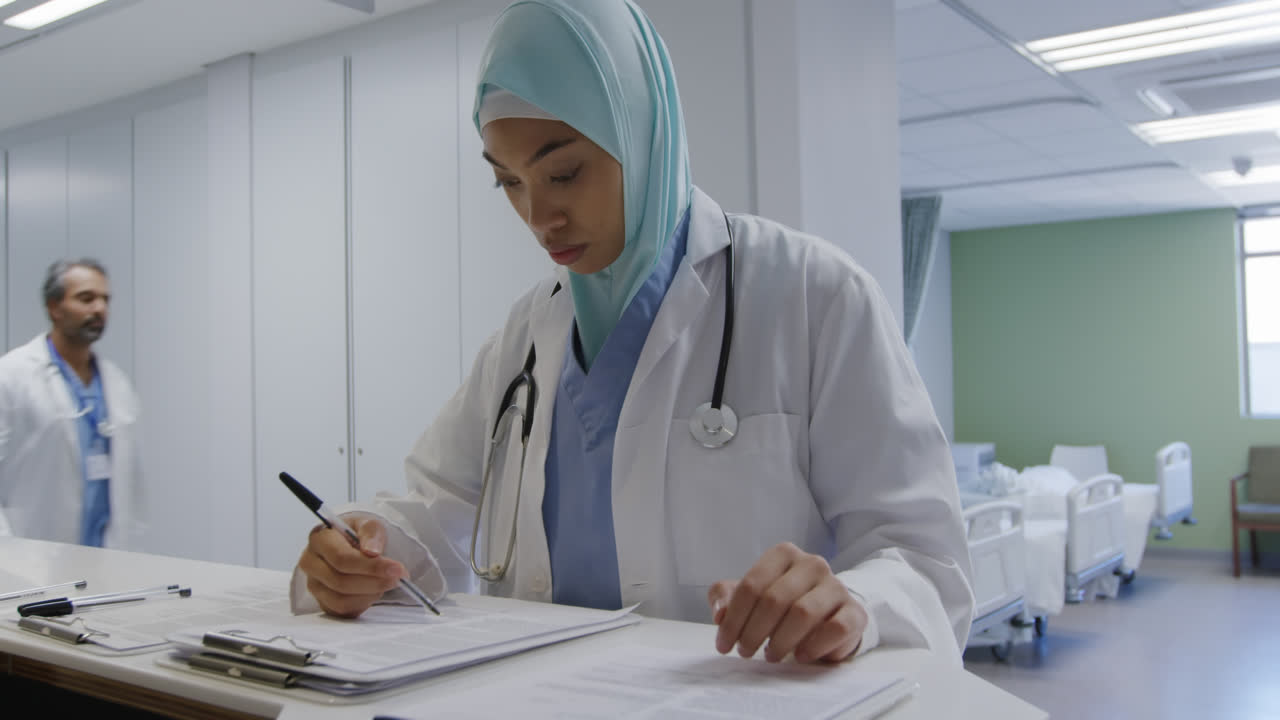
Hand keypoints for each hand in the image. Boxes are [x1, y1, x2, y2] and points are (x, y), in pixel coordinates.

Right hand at [297, 516, 405, 617]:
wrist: (354, 545)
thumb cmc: (359, 534)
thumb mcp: (369, 524)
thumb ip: (371, 533)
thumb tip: (372, 551)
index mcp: (319, 538)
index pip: (342, 558)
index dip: (371, 566)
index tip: (397, 569)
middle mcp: (310, 562)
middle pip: (340, 581)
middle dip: (374, 582)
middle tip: (398, 578)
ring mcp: (314, 584)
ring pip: (341, 600)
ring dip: (370, 594)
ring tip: (386, 582)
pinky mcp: (321, 601)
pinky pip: (342, 611)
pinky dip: (363, 604)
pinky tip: (374, 591)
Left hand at [707, 542, 866, 663]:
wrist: (830, 614)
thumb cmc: (784, 604)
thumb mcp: (751, 597)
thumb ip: (728, 598)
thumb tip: (720, 614)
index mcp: (784, 554)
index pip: (752, 585)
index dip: (733, 618)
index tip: (724, 644)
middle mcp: (812, 564)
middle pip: (774, 599)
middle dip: (753, 631)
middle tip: (745, 652)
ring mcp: (836, 586)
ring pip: (803, 613)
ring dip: (781, 640)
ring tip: (770, 655)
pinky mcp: (855, 612)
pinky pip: (835, 629)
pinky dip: (813, 646)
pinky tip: (800, 656)